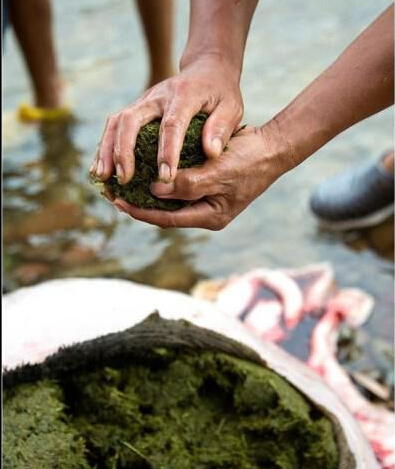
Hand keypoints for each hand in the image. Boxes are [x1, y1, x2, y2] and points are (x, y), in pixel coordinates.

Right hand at [90, 54, 242, 184]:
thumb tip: (210, 153)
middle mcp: (157, 96)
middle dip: (124, 151)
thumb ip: (222, 127)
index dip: (167, 152)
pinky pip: (114, 127)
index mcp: (184, 95)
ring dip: (107, 150)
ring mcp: (143, 102)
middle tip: (125, 179)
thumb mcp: (231, 107)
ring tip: (103, 177)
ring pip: (116, 122)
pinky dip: (105, 148)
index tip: (165, 177)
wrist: (206, 69)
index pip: (171, 124)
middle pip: (131, 120)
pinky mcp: (136, 109)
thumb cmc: (221, 93)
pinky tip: (101, 170)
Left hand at [110, 123, 290, 229]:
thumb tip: (155, 190)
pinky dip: (160, 181)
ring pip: (169, 200)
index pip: (168, 220)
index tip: (119, 202)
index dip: (142, 212)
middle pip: (165, 213)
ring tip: (123, 184)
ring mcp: (206, 199)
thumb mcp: (219, 173)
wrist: (272, 148)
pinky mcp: (205, 185)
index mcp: (210, 217)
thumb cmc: (249, 161)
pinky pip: (176, 187)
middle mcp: (205, 212)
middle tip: (113, 195)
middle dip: (139, 204)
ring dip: (146, 193)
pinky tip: (144, 171)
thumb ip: (188, 184)